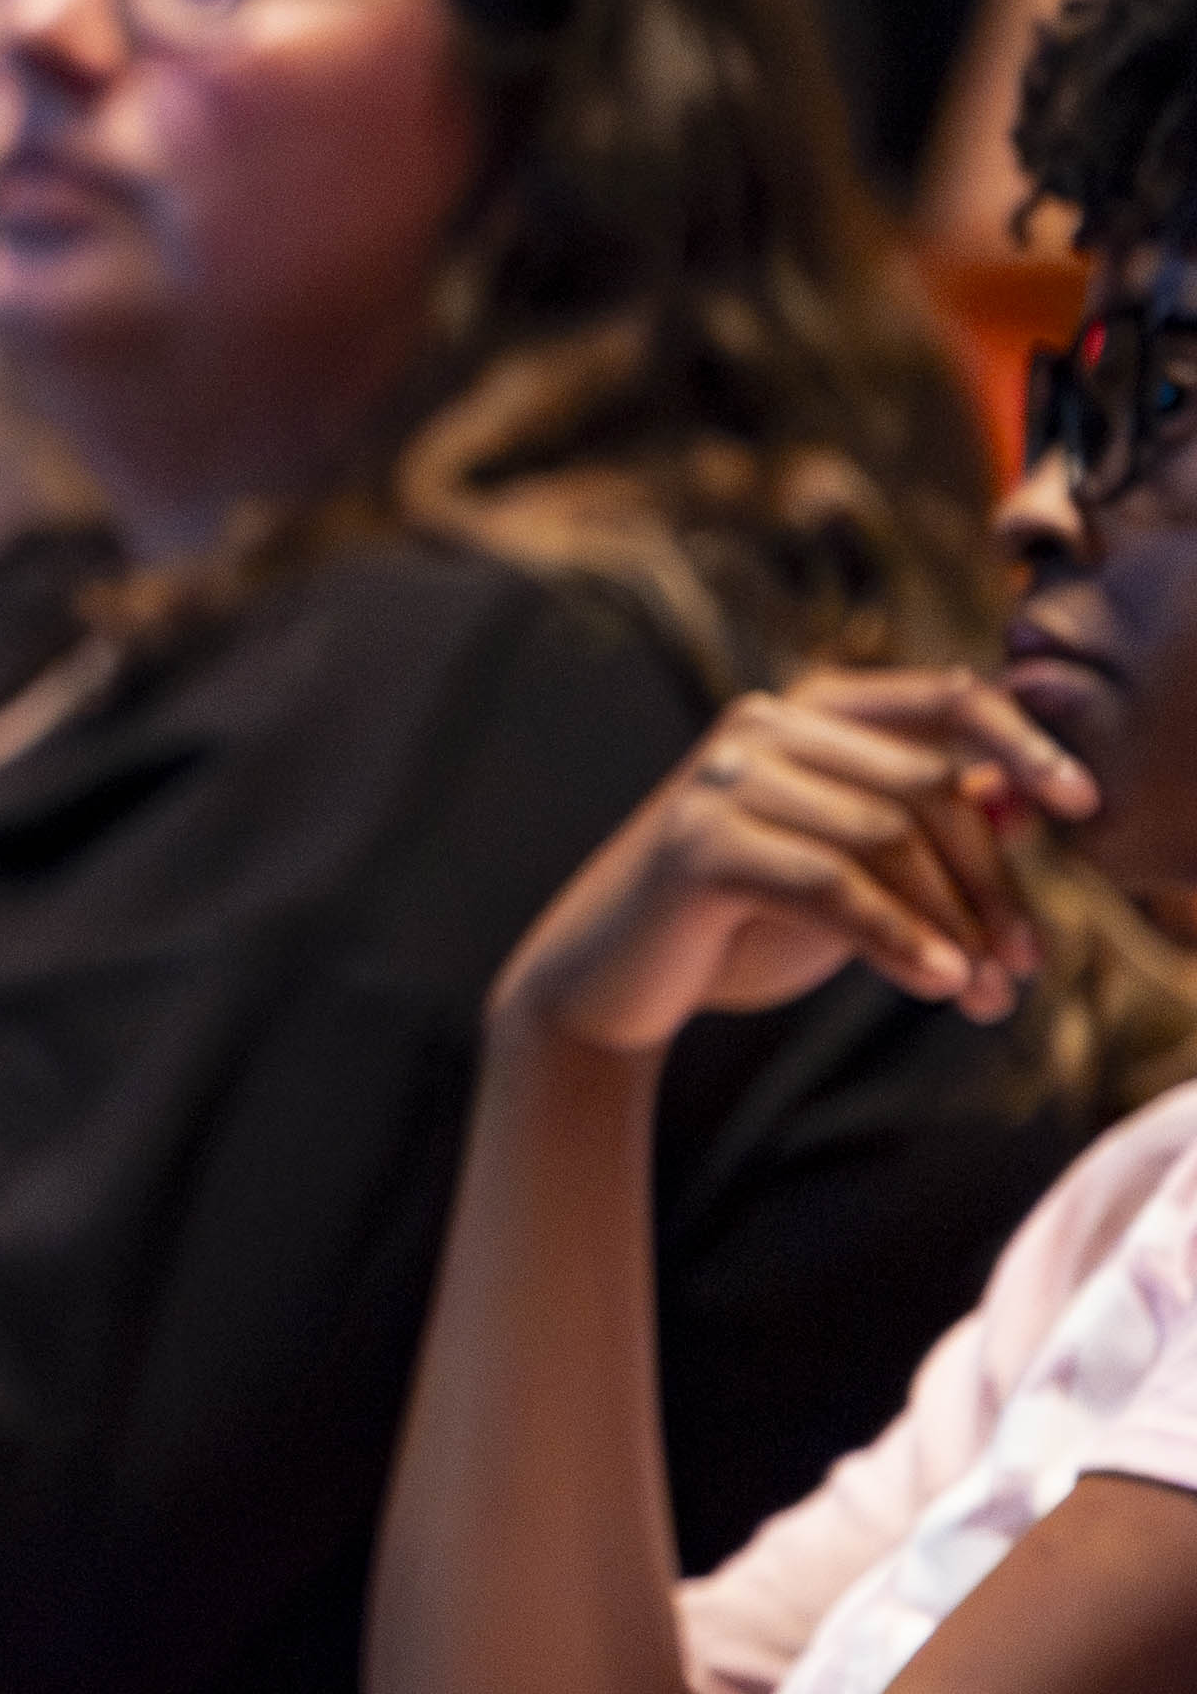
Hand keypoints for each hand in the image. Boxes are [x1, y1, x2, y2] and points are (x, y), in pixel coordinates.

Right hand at [495, 667, 1089, 1062]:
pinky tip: (936, 984)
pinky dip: (898, 938)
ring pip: (888, 839)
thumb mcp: (851, 870)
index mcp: (809, 711)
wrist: (609, 984)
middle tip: (1024, 967)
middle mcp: (764, 724)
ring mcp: (724, 777)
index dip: (1022, 741)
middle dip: (991, 884)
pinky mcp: (698, 843)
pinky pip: (832, 885)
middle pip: (927, 787)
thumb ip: (924, 829)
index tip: (1084, 804)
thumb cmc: (739, 924)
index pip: (945, 697)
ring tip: (983, 996)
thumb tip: (1026, 802)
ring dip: (952, 926)